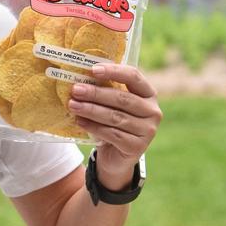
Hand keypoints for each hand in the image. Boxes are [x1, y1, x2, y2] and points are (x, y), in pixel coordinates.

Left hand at [67, 63, 161, 186]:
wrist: (117, 156)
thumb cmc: (113, 123)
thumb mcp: (112, 105)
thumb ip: (104, 91)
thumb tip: (80, 78)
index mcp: (149, 94)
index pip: (134, 77)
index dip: (114, 71)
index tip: (93, 69)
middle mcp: (153, 111)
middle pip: (122, 98)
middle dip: (96, 93)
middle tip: (76, 90)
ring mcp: (148, 130)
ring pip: (115, 117)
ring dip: (91, 110)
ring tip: (73, 105)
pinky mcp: (138, 147)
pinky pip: (112, 134)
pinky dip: (93, 127)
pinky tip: (80, 121)